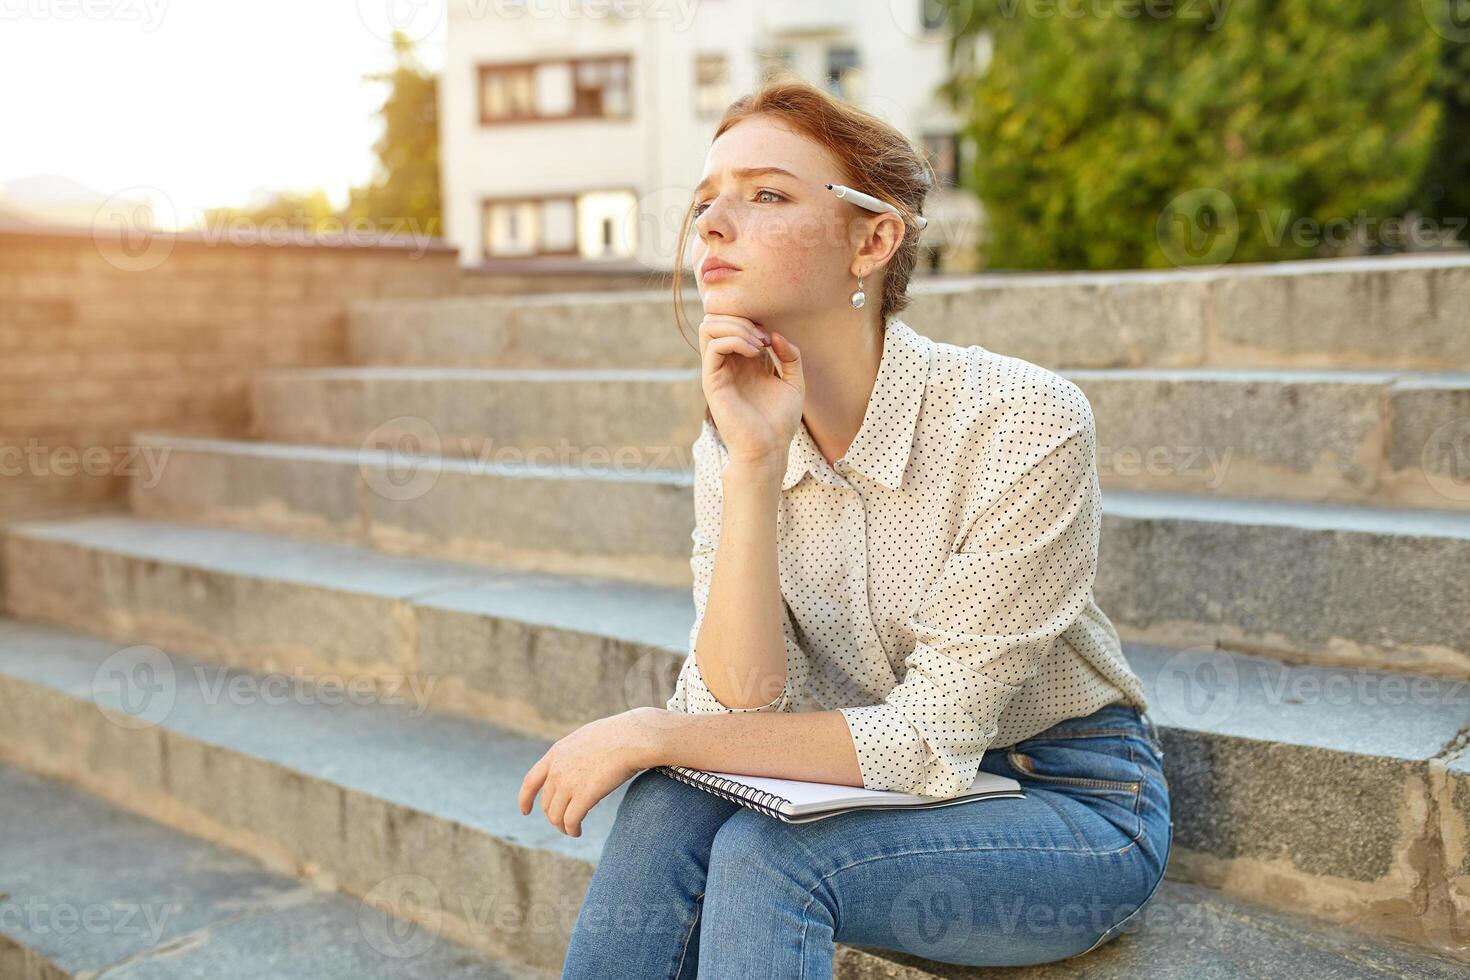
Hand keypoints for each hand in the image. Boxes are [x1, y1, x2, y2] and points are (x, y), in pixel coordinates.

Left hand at [518, 707, 663, 836]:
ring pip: (555, 816)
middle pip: (546, 803)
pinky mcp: (584, 796)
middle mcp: (557, 769)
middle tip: (565, 823)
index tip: (525, 810)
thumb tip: (577, 765)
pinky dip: (572, 830)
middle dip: (553, 816)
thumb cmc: (618, 735)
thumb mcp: (587, 738)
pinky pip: (570, 821)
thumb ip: (575, 753)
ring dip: (563, 826)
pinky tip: (578, 832)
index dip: (525, 798)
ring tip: (572, 830)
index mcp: (556, 753)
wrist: (633, 737)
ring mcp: (569, 783)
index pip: (531, 780)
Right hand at [698, 313, 804, 470]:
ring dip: (736, 327)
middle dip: (742, 319)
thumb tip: (774, 334)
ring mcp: (717, 371)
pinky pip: (714, 346)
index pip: (734, 323)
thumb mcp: (794, 383)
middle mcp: (728, 364)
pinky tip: (753, 353)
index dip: (752, 320)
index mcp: (744, 362)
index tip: (772, 339)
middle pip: (718, 320)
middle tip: (764, 339)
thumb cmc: (780, 422)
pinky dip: (734, 340)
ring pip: (709, 327)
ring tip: (758, 344)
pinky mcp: (712, 381)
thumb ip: (790, 356)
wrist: (769, 448)